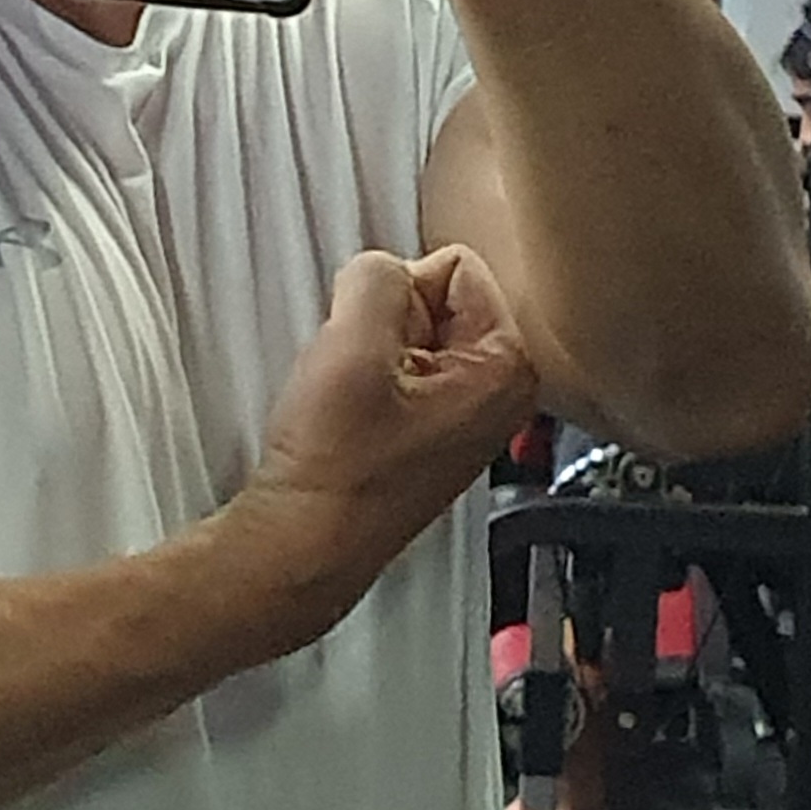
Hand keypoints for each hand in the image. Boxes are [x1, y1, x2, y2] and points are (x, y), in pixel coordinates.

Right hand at [245, 247, 536, 611]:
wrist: (304, 542)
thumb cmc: (338, 468)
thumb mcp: (353, 345)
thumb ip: (377, 276)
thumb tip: (382, 269)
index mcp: (507, 368)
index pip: (456, 267)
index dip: (401, 293)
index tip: (377, 347)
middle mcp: (499, 392)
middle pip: (436, 298)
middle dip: (387, 321)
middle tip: (361, 376)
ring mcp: (463, 414)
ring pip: (408, 332)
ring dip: (370, 351)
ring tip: (352, 400)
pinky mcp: (427, 431)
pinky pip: (393, 368)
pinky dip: (364, 380)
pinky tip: (349, 416)